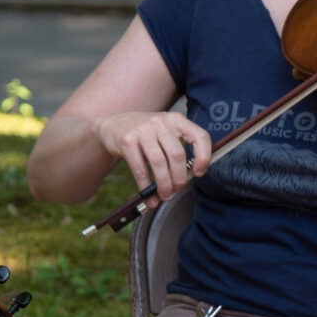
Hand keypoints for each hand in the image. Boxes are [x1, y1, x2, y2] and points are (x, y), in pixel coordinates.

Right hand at [96, 110, 210, 199]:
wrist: (113, 126)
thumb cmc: (145, 134)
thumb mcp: (164, 133)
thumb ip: (177, 150)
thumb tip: (187, 179)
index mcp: (176, 120)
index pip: (199, 136)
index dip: (203, 157)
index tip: (198, 173)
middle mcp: (160, 122)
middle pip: (177, 155)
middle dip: (179, 179)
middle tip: (176, 190)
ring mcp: (143, 130)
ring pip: (159, 163)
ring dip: (164, 185)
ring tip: (164, 195)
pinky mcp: (127, 141)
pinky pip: (140, 169)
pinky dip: (146, 186)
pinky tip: (148, 195)